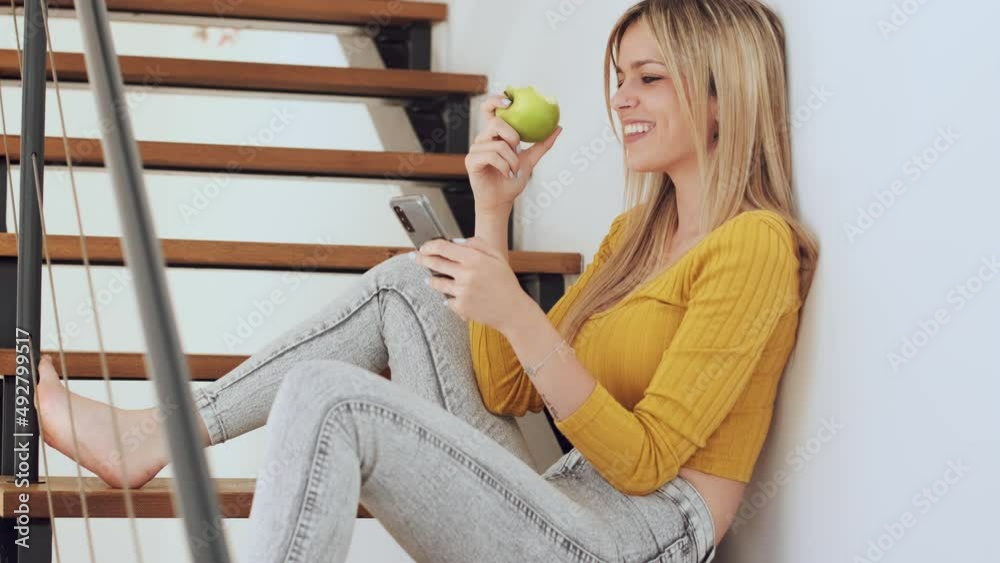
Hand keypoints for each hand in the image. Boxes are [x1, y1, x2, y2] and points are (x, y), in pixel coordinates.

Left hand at [414, 237, 533, 329]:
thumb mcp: (496, 256)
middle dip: (422, 259)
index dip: (429, 246)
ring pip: (436, 282)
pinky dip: (449, 297)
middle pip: (435, 263)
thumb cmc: (505, 282)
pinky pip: (447, 300)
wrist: (512, 311)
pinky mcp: (460, 307)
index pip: (443, 248)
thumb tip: (456, 241)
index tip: (423, 247)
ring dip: (431, 279)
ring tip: (430, 279)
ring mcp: (462, 292)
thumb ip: (477, 244)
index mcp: (475, 259)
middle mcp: (466, 274)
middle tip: (415, 257)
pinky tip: (455, 296)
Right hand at [466, 94, 562, 213]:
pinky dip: (504, 166)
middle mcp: (482, 139)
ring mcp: (475, 150)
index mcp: (494, 135)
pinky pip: (492, 156)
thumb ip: (542, 144)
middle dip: (513, 137)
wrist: (501, 201)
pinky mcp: (471, 161)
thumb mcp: (530, 160)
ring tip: (514, 170)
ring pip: (498, 144)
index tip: (509, 101)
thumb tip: (558, 127)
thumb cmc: (512, 181)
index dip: (495, 101)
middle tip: (518, 151)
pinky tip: (506, 174)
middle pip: (496, 123)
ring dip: (512, 160)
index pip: (489, 110)